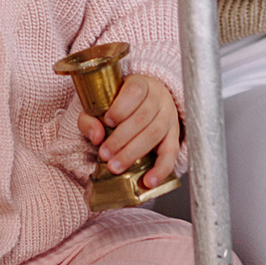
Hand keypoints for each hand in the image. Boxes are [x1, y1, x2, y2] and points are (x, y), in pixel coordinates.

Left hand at [77, 71, 181, 186]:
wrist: (144, 103)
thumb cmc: (118, 104)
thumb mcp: (100, 104)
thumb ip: (91, 117)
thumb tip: (96, 136)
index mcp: (141, 83)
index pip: (135, 91)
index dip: (121, 107)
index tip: (107, 120)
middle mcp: (159, 98)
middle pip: (143, 117)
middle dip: (121, 138)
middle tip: (105, 154)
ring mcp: (169, 117)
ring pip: (154, 134)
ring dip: (133, 153)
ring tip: (115, 166)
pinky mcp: (174, 137)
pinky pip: (171, 154)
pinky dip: (160, 169)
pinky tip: (148, 181)